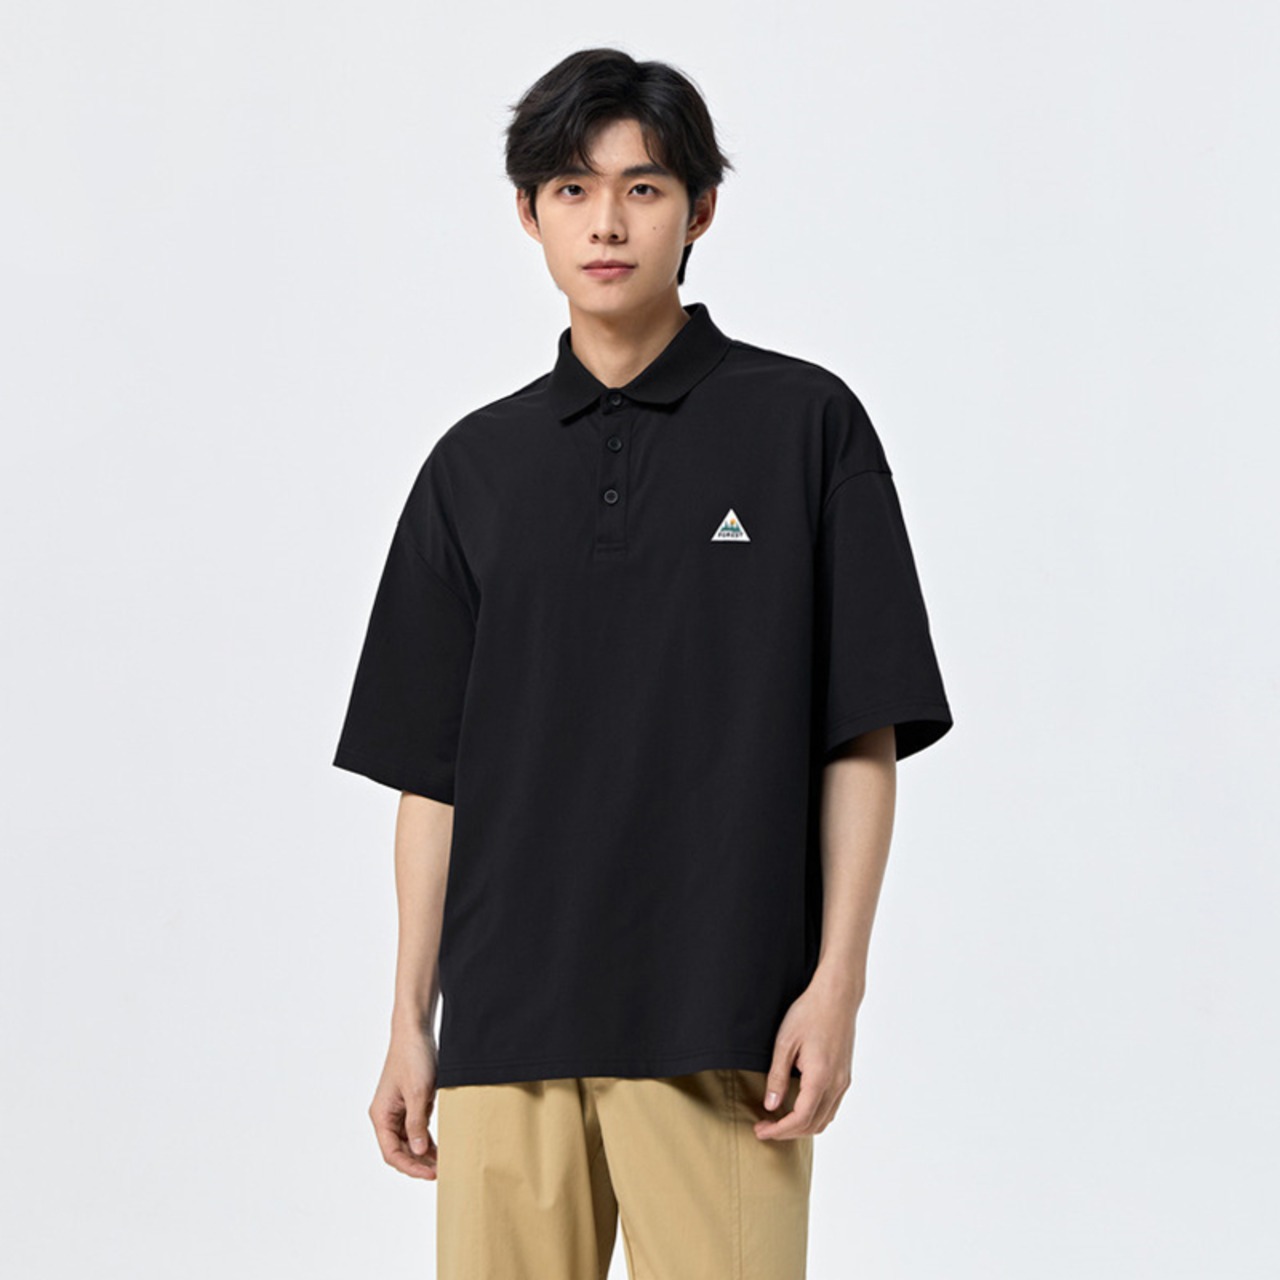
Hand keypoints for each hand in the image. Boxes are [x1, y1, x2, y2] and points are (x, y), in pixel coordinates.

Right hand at [369, 1028, 439, 1179]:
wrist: (416, 1031)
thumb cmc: (412, 1057)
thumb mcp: (418, 1093)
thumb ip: (417, 1124)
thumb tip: (419, 1152)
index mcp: (381, 1115)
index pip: (392, 1153)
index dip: (410, 1166)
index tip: (430, 1174)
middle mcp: (387, 1116)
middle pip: (400, 1151)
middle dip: (419, 1163)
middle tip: (442, 1172)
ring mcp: (398, 1110)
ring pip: (410, 1142)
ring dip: (424, 1154)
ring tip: (444, 1164)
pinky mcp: (411, 1104)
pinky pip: (417, 1129)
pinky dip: (427, 1140)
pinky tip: (441, 1148)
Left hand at [753, 974, 856, 1140]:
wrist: (837, 996)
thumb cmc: (809, 1013)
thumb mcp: (784, 1043)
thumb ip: (777, 1077)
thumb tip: (771, 1105)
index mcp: (820, 1077)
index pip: (800, 1119)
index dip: (778, 1130)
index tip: (760, 1130)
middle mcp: (836, 1084)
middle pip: (813, 1125)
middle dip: (787, 1133)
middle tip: (763, 1128)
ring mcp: (844, 1081)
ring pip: (825, 1119)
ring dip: (801, 1127)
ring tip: (777, 1122)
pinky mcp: (845, 1076)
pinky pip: (831, 1107)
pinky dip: (814, 1116)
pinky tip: (797, 1108)